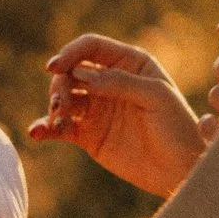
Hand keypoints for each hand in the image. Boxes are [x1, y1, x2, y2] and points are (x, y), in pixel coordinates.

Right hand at [26, 33, 205, 197]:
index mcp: (129, 63)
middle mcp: (109, 81)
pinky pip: (60, 127)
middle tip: (61, 106)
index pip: (91, 47)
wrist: (181, 170)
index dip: (70, 53)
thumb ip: (120, 83)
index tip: (54, 67)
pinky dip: (46, 128)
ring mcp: (97, 107)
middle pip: (71, 72)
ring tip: (60, 123)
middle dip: (60, 85)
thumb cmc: (177, 127)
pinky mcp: (88, 134)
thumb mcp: (156, 97)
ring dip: (54, 107)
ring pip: (63, 97)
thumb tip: (79, 75)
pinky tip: (37, 133)